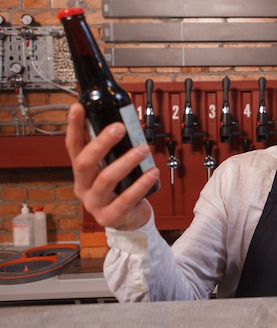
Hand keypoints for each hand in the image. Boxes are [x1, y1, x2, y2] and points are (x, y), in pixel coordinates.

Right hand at [65, 103, 158, 229]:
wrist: (128, 220)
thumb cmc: (120, 190)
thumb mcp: (111, 168)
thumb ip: (113, 151)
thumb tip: (123, 121)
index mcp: (82, 172)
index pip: (73, 146)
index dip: (74, 127)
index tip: (79, 107)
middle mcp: (83, 186)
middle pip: (85, 162)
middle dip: (102, 142)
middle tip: (119, 127)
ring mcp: (95, 203)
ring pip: (106, 179)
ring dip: (126, 161)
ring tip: (142, 149)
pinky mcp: (111, 216)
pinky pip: (126, 199)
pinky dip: (141, 184)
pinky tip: (152, 172)